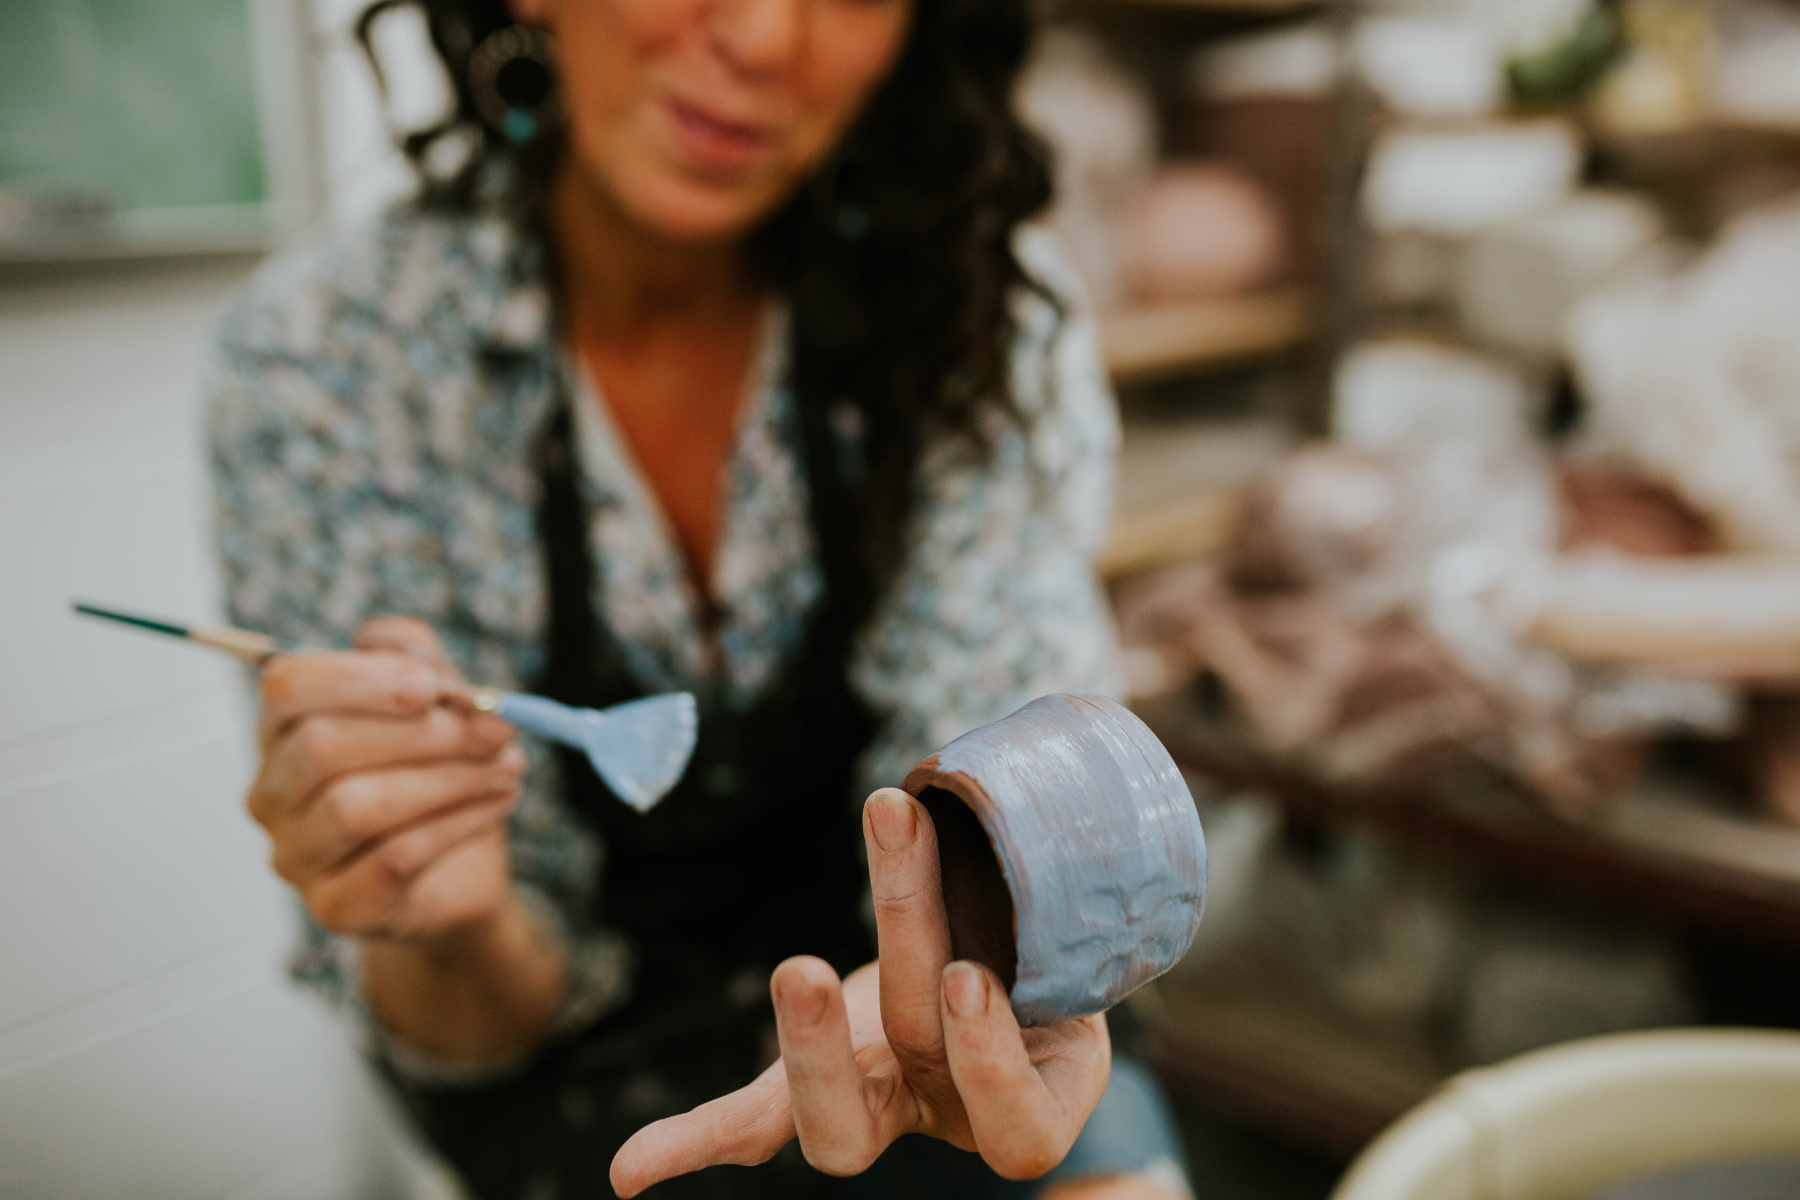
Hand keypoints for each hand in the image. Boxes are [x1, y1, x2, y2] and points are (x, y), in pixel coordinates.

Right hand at [246, 617, 525, 942]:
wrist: (458, 871)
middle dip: (423, 734)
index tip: (431, 685)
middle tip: (498, 729)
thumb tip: (412, 657)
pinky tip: (497, 804)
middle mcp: (273, 792)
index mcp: (285, 728)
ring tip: (510, 767)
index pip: (286, 687)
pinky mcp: (335, 907)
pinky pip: (392, 860)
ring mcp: (296, 855)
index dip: (358, 680)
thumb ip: (416, 658)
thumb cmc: (435, 772)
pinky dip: (457, 824)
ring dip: (449, 779)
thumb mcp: (436, 701)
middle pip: (321, 748)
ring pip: (355, 807)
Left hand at [610, 789, 1111, 1194]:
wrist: (1025, 982)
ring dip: (792, 1034)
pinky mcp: (810, 1093)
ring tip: (791, 967)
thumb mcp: (1081, 939)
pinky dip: (689, 1146)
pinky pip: (750, 1127)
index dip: (987, 1060)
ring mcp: (876, 1107)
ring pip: (820, 1107)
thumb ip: (1057, 897)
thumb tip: (1062, 773)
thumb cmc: (1058, 948)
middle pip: (881, 1109)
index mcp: (1030, 1105)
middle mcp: (943, 1117)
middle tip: (812, 969)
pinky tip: (627, 1175)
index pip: (1015, 1124)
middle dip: (834, 1047)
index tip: (972, 977)